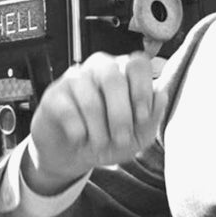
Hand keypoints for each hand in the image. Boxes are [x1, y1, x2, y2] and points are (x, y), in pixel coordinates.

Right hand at [24, 52, 165, 193]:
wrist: (74, 153)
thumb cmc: (110, 138)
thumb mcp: (138, 136)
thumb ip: (152, 117)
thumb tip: (160, 94)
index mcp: (125, 72)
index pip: (137, 63)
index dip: (142, 90)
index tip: (141, 117)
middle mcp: (100, 68)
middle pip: (113, 78)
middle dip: (120, 115)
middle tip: (121, 139)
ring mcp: (75, 79)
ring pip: (90, 99)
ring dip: (99, 130)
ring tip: (100, 145)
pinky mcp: (54, 95)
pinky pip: (68, 112)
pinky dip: (78, 132)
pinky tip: (80, 138)